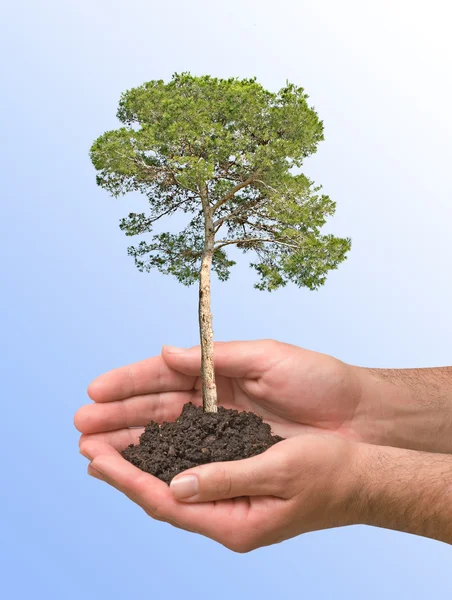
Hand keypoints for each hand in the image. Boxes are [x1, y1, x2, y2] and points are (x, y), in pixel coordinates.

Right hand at [75, 340, 366, 444]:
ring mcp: (221, 433)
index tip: (95, 390)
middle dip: (117, 417)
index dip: (128, 382)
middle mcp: (213, 403)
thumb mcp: (268, 356)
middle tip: (81, 426)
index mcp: (218, 373)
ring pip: (165, 438)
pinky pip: (191, 462)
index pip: (163, 376)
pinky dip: (161, 465)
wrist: (359, 418)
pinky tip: (134, 469)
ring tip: (93, 449)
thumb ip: (216, 356)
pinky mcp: (234, 460)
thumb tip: (165, 353)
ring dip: (128, 442)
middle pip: (155, 409)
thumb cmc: (318, 380)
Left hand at [79, 432, 359, 551]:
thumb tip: (175, 485)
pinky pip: (192, 471)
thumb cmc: (330, 472)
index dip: (128, 478)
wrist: (363, 476)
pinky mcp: (238, 482)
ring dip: (140, 459)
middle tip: (86, 442)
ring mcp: (232, 501)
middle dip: (122, 467)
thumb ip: (226, 480)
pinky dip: (167, 454)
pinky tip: (152, 440)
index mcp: (236, 522)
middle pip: (161, 494)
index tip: (94, 456)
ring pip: (173, 481)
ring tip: (106, 440)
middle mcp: (228, 516)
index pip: (167, 502)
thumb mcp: (280, 471)